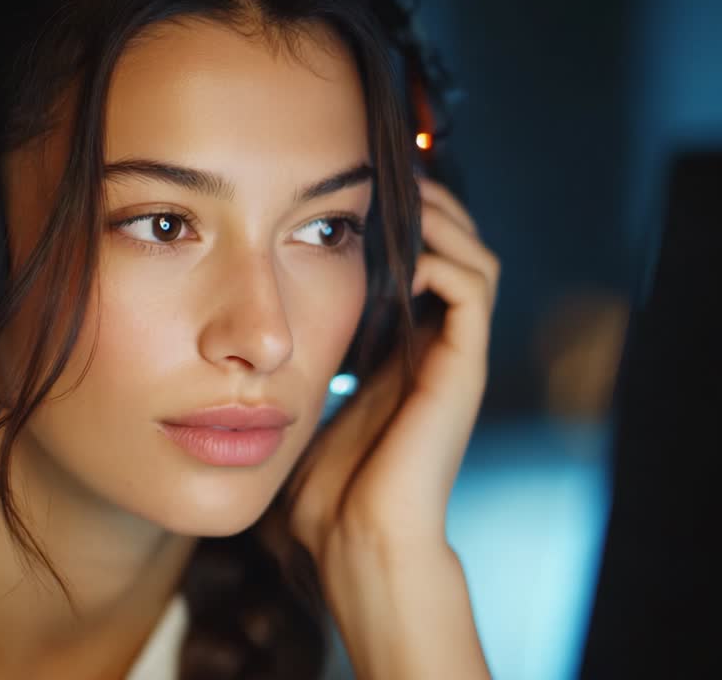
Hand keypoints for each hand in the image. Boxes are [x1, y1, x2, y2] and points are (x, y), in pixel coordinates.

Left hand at [288, 175, 499, 567]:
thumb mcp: (303, 410)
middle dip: (427, 209)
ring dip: (443, 220)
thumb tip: (246, 344)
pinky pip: (472, 289)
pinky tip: (403, 253)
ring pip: (475, 259)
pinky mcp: (462, 370)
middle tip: (387, 178)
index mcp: (400, 354)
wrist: (355, 541)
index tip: (356, 195)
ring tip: (403, 197)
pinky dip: (444, 258)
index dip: (397, 226)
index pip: (419, 268)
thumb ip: (295, 373)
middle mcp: (434, 350)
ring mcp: (453, 359)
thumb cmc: (324, 491)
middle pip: (456, 253)